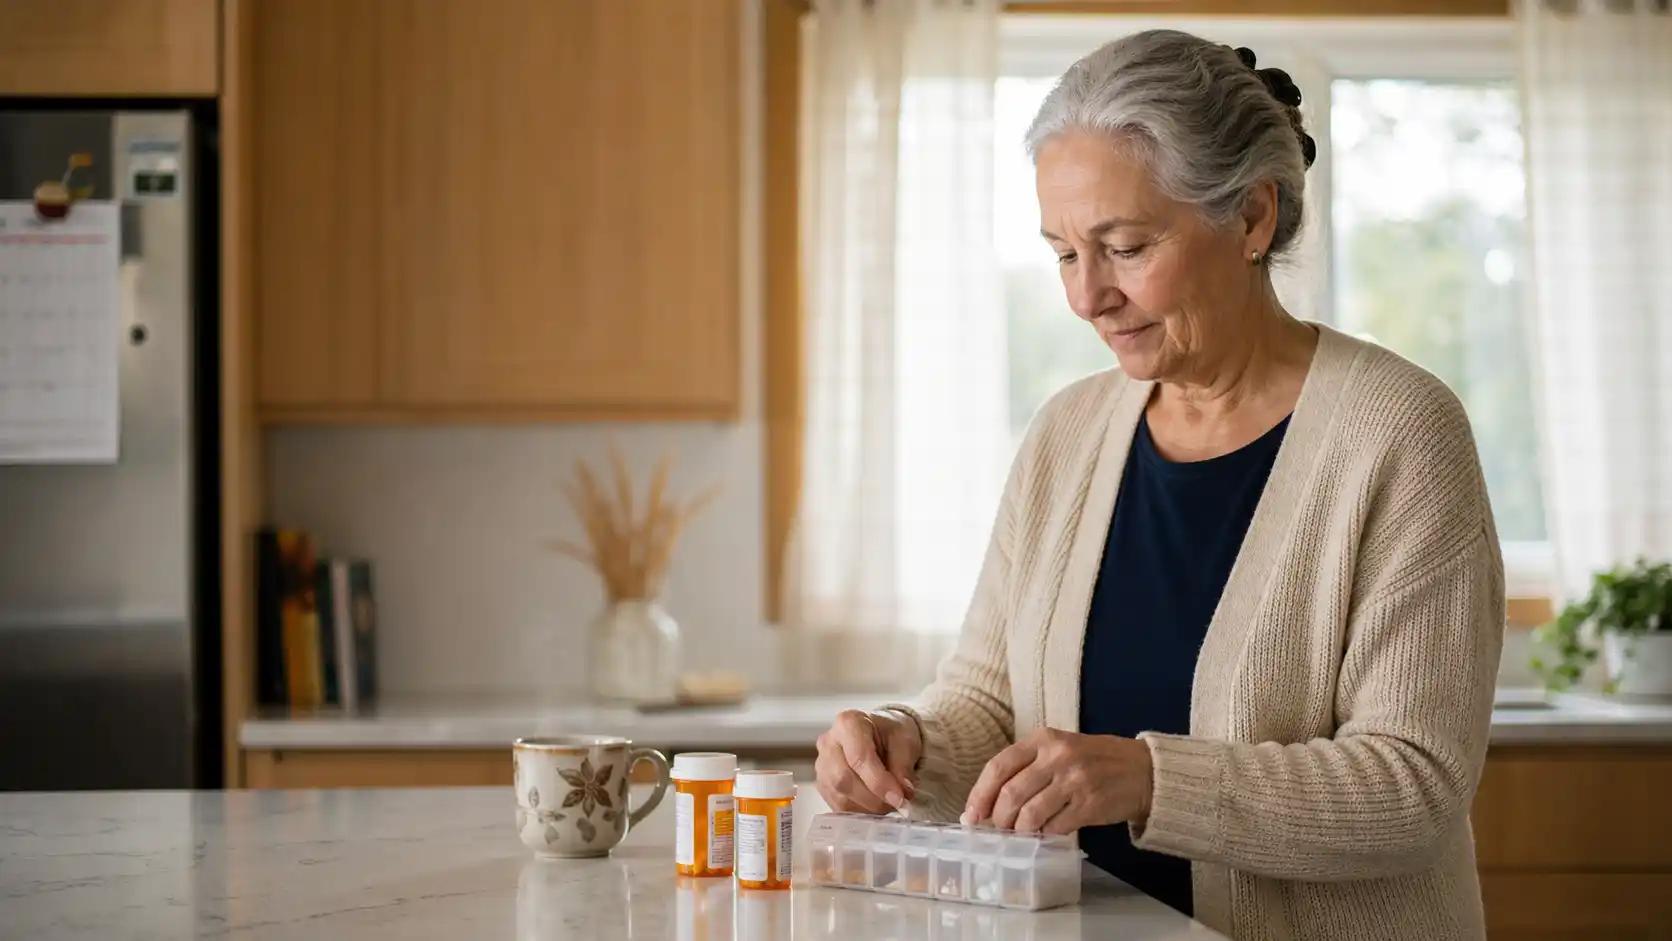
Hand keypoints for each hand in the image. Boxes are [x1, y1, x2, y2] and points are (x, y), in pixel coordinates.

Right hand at [815, 708, 922, 813]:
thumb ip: (904, 766)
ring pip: (839, 796)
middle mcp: (828, 742)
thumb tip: (903, 792)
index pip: (858, 757)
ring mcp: (822, 765)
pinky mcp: (823, 785)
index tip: (899, 798)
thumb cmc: (891, 734)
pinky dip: (860, 811)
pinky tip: (875, 805)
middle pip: (843, 779)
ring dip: (868, 807)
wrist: (881, 736)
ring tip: (889, 803)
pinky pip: (837, 806)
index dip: (879, 782)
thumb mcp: (905, 741)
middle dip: (873, 798)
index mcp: (848, 723)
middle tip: (897, 803)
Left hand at [961, 728, 1152, 834]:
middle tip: (998, 830)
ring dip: (1020, 831)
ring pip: (1030, 814)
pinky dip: (1044, 835)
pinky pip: (1055, 827)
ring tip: (1020, 834)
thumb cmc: (1094, 760)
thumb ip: (1028, 768)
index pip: (999, 766)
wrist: (1142, 770)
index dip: (980, 794)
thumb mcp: (1060, 748)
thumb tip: (990, 802)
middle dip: (998, 819)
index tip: (971, 815)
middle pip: (1010, 794)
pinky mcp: (1090, 804)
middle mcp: (1057, 756)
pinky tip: (1045, 834)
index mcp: (1044, 739)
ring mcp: (1075, 780)